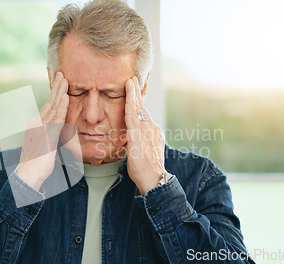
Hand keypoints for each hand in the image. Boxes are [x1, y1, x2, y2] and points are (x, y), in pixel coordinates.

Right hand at [16, 72, 69, 189]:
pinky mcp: (46, 136)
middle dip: (56, 87)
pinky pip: (56, 119)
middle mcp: (37, 124)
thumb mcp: (44, 147)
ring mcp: (41, 129)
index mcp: (36, 126)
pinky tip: (66, 97)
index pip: (47, 107)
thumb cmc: (36, 165)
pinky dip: (62, 107)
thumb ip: (50, 137)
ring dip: (59, 92)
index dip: (54, 94)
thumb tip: (55, 134)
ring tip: (65, 80)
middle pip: (49, 102)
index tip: (60, 83)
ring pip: (52, 107)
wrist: (27, 175)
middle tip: (62, 74)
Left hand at [124, 76, 165, 194]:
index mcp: (152, 132)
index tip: (134, 90)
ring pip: (138, 109)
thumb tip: (131, 138)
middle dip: (137, 93)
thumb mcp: (143, 152)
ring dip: (134, 94)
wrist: (154, 180)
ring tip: (130, 82)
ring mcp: (146, 132)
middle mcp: (151, 129)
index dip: (139, 101)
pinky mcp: (138, 137)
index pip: (144, 114)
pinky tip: (128, 96)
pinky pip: (133, 116)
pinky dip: (130, 104)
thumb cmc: (147, 170)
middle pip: (142, 107)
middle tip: (132, 79)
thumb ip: (138, 142)